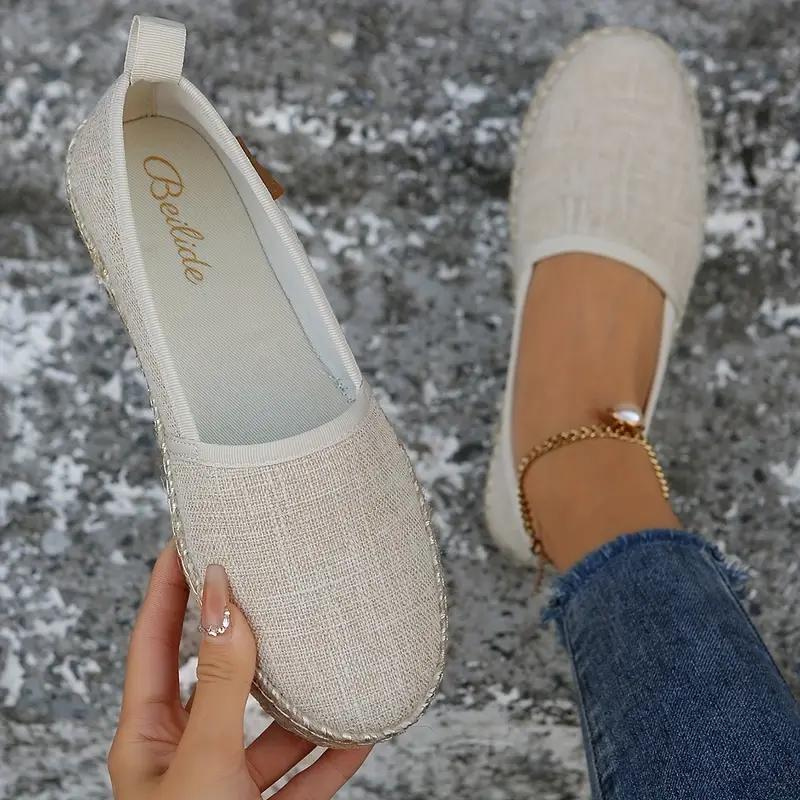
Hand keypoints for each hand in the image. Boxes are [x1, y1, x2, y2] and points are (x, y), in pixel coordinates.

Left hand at [109, 543, 370, 798]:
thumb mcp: (204, 758)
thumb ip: (221, 683)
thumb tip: (223, 602)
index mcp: (147, 739)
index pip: (152, 641)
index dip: (167, 587)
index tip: (187, 539)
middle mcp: (184, 756)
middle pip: (217, 677)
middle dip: (245, 633)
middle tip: (266, 582)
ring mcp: (224, 786)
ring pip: (268, 730)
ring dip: (301, 702)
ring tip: (328, 655)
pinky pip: (303, 776)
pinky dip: (331, 756)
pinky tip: (358, 732)